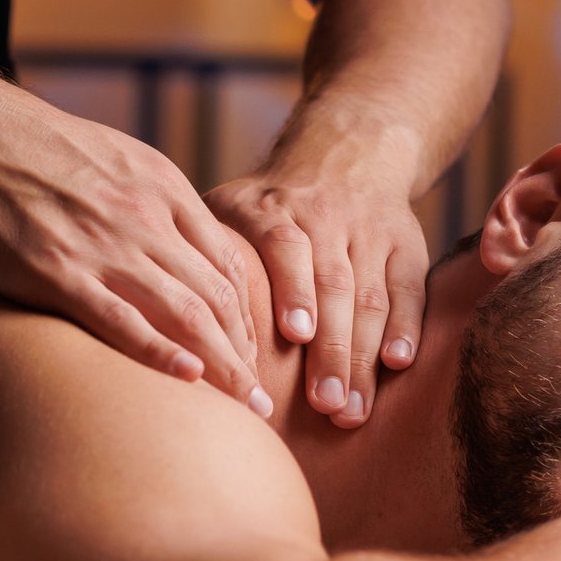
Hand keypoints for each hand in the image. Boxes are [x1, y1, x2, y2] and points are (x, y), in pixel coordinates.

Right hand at [0, 64, 267, 412]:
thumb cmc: (29, 148)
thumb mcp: (111, 158)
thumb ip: (148, 200)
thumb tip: (173, 244)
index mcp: (161, 188)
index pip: (227, 261)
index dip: (249, 314)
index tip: (255, 354)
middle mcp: (143, 217)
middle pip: (217, 295)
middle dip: (247, 353)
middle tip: (262, 402)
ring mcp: (102, 245)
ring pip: (184, 313)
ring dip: (222, 366)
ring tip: (243, 409)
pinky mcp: (56, 270)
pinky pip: (121, 319)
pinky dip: (161, 353)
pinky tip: (189, 382)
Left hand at [207, 151, 428, 427]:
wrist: (347, 150)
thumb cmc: (270, 202)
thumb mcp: (234, 204)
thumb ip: (203, 250)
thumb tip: (151, 308)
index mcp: (276, 209)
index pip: (287, 247)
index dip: (295, 288)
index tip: (296, 335)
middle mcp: (327, 218)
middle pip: (334, 285)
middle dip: (332, 349)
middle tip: (326, 406)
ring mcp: (370, 232)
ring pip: (371, 296)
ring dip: (364, 356)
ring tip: (353, 409)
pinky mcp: (406, 244)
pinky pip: (409, 288)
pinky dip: (406, 326)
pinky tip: (398, 364)